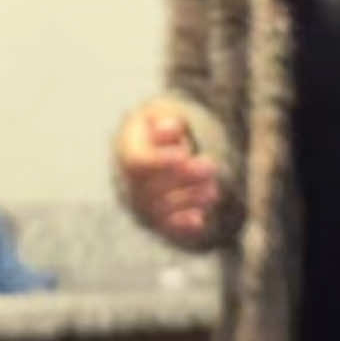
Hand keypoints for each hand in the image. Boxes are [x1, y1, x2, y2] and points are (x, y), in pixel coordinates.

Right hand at [117, 104, 220, 244]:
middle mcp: (128, 181)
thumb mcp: (158, 113)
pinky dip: (182, 226)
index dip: (160, 161)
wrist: (148, 152)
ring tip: (213, 190)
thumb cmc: (157, 128)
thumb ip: (163, 117)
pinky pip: (165, 227)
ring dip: (189, 200)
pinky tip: (199, 220)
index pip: (137, 162)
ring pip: (161, 209)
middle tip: (211, 166)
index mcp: (126, 151)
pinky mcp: (155, 219)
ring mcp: (140, 202)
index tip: (184, 154)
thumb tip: (171, 129)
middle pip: (152, 187)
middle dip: (185, 179)